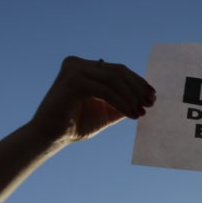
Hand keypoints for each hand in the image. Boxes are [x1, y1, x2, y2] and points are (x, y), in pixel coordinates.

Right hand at [28, 56, 154, 144]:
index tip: (152, 96)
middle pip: (118, 71)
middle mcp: (77, 64)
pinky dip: (121, 102)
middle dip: (137, 88)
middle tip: (150, 103)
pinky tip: (131, 114)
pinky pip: (105, 90)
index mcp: (84, 67)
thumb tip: (146, 97)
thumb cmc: (75, 125)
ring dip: (131, 97)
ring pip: (114, 79)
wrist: (50, 138)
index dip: (137, 82)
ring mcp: (74, 70)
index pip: (117, 70)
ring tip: (141, 112)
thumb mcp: (105, 111)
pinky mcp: (72, 80)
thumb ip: (122, 101)